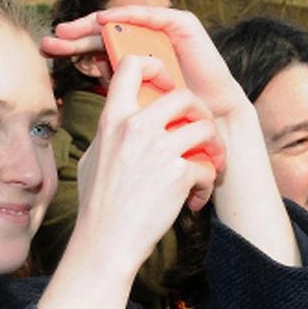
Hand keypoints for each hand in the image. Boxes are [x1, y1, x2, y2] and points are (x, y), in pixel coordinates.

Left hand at [43, 7, 248, 121]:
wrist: (215, 123)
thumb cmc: (179, 125)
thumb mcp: (138, 114)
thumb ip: (117, 101)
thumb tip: (90, 97)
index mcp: (131, 66)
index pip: (96, 52)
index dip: (72, 51)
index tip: (47, 54)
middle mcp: (145, 46)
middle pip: (103, 35)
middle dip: (75, 36)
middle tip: (51, 40)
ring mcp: (162, 35)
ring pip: (123, 23)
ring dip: (94, 23)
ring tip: (72, 29)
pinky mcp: (180, 25)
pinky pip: (150, 15)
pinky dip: (128, 15)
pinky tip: (105, 20)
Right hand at [75, 53, 222, 265]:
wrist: (105, 243)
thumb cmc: (97, 206)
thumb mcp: (93, 158)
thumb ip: (110, 134)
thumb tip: (117, 119)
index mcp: (113, 119)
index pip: (133, 66)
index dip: (157, 67)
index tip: (167, 86)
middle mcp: (136, 128)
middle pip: (184, 96)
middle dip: (200, 113)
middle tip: (201, 133)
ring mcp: (159, 149)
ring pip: (205, 128)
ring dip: (214, 148)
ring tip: (209, 165)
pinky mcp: (178, 174)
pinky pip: (207, 168)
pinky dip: (206, 185)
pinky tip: (195, 201)